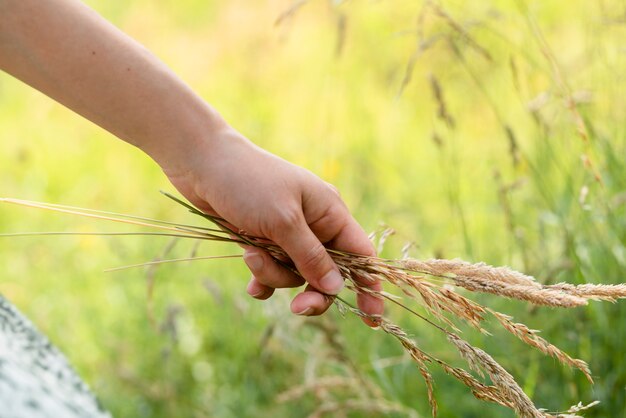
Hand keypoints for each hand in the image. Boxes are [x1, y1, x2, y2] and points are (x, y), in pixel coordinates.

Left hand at [164, 126, 382, 324]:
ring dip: (273, 273)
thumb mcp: (283, 221)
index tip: (372, 318)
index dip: (368, 285)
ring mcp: (287, 234)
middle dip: (312, 291)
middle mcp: (313, 225)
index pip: (361, 254)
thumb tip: (336, 287)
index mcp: (330, 212)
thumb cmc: (248, 183)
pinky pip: (272, 272)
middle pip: (328, 273)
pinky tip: (250, 284)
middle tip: (297, 308)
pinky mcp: (263, 241)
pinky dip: (262, 279)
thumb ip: (311, 256)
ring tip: (250, 255)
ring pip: (295, 274)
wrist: (201, 163)